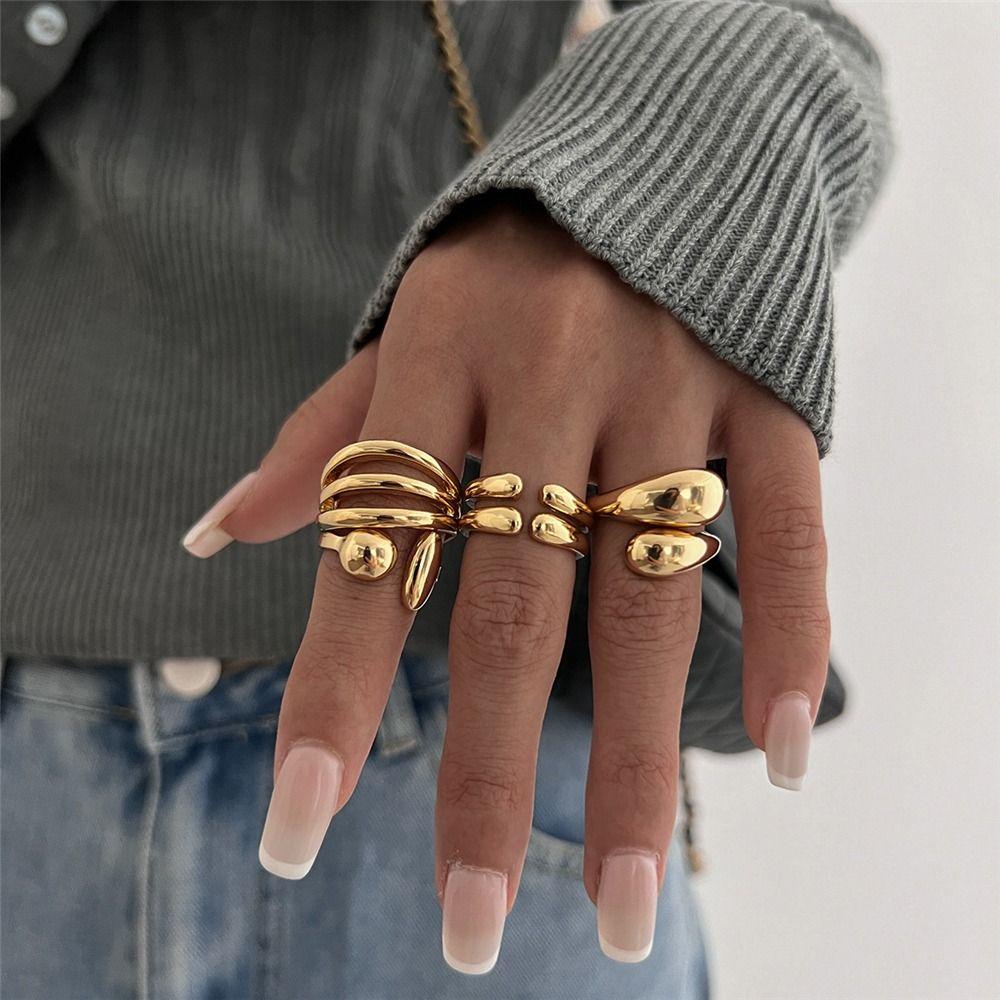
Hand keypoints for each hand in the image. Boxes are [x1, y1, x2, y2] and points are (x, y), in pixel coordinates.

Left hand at [210, 194, 829, 968]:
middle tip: (470, 930)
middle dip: (486, 776)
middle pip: (515, 605)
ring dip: (633, 762)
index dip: (332, 692)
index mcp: (437, 353)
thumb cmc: (510, 264)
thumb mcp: (403, 324)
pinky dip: (796, 638)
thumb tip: (217, 536)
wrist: (662, 154)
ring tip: (614, 904)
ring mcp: (674, 386)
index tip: (302, 830)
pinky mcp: (771, 394)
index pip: (371, 546)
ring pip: (652, 599)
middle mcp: (552, 375)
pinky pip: (791, 529)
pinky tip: (784, 751)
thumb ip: (325, 437)